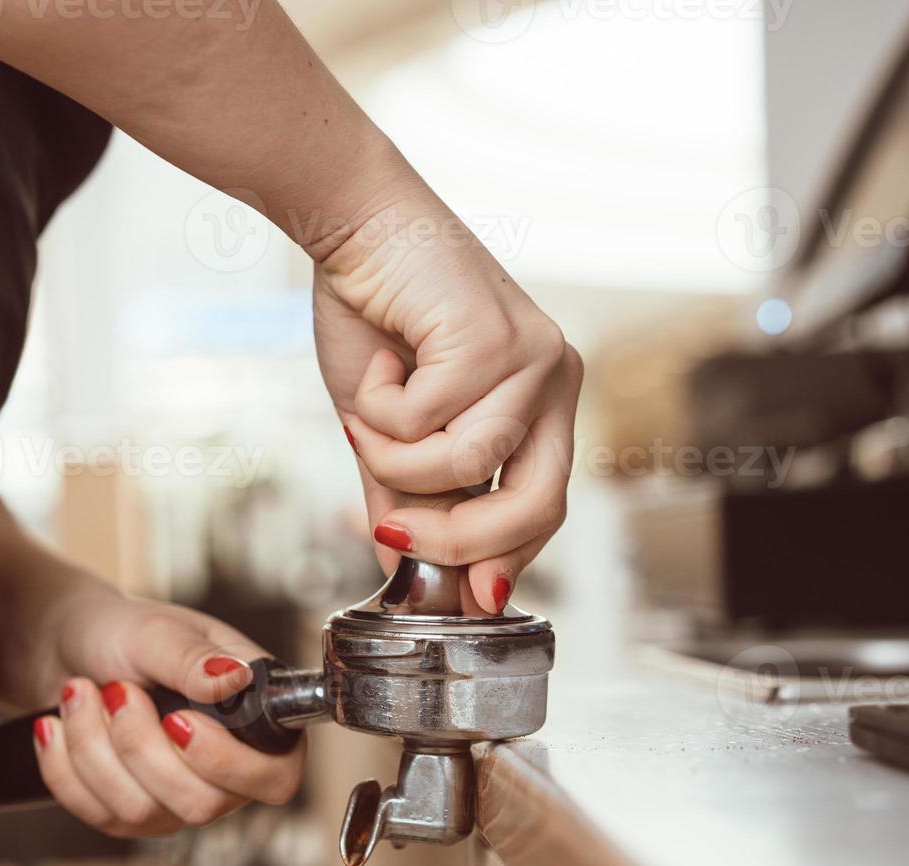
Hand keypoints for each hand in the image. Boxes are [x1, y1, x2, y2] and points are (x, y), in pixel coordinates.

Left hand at [30, 593, 304, 837]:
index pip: (277, 777)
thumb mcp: (157, 633)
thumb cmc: (123, 633)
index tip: (176, 720)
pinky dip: (65, 765)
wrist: (64, 648)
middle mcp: (224, 768)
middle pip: (202, 804)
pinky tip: (56, 725)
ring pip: (143, 811)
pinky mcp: (128, 814)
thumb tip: (236, 679)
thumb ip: (194, 659)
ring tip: (81, 691)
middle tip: (116, 690)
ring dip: (94, 746)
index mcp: (252, 717)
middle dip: (140, 745)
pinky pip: (97, 814)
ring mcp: (175, 798)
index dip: (230, 764)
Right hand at [313, 190, 582, 612]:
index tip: (470, 598)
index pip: (545, 505)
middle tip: (393, 532)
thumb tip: (404, 568)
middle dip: (457, 540)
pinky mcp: (493, 337)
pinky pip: (426, 422)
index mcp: (543, 398)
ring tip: (366, 409)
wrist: (353, 224)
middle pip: (536, 505)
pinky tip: (377, 365)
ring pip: (465, 466)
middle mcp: (555, 377)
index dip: (506, 558)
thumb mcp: (390, 424)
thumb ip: (407, 494)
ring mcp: (532, 356)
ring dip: (392, 453)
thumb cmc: (376, 312)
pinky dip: (379, 409)